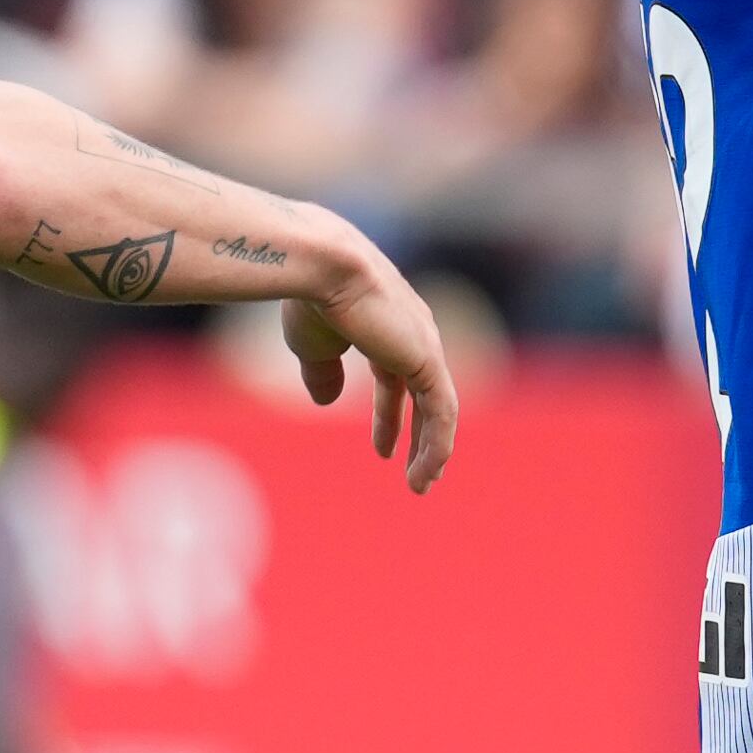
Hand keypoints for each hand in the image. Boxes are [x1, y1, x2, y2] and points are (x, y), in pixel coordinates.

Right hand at [281, 241, 458, 493]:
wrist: (321, 268)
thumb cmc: (310, 298)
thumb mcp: (312, 345)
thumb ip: (322, 372)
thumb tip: (326, 401)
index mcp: (385, 325)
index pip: (396, 377)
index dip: (389, 415)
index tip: (383, 449)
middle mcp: (413, 333)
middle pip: (423, 394)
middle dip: (419, 434)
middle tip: (414, 470)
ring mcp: (424, 346)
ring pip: (438, 408)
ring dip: (431, 449)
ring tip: (422, 484)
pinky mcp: (428, 360)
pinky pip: (442, 413)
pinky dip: (438, 445)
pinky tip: (427, 471)